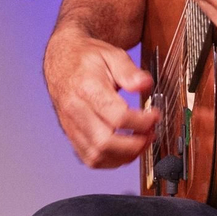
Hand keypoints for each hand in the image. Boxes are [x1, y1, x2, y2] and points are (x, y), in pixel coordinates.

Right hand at [42, 27, 158, 167]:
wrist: (62, 60)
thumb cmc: (86, 58)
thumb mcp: (111, 54)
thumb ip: (129, 71)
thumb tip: (145, 84)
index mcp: (86, 88)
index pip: (117, 116)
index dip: (141, 121)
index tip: (154, 116)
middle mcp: (75, 110)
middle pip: (105, 142)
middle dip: (134, 144)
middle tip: (150, 133)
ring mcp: (71, 125)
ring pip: (96, 155)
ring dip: (123, 156)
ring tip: (141, 143)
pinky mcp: (71, 135)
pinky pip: (89, 158)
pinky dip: (110, 161)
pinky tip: (125, 151)